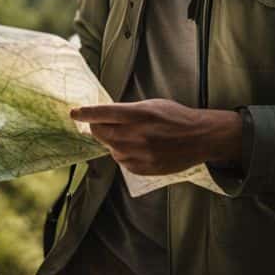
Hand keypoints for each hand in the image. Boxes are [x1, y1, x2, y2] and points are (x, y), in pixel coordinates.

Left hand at [69, 99, 241, 174]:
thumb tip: (105, 117)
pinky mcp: (142, 168)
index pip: (103, 113)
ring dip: (113, 142)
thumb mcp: (151, 105)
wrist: (199, 138)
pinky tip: (139, 148)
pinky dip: (124, 154)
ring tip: (132, 137)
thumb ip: (128, 112)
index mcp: (139, 114)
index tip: (74, 113)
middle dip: (97, 128)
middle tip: (102, 125)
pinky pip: (122, 161)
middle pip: (101, 133)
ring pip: (110, 148)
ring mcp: (139, 154)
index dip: (85, 113)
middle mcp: (136, 135)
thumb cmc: (176, 117)